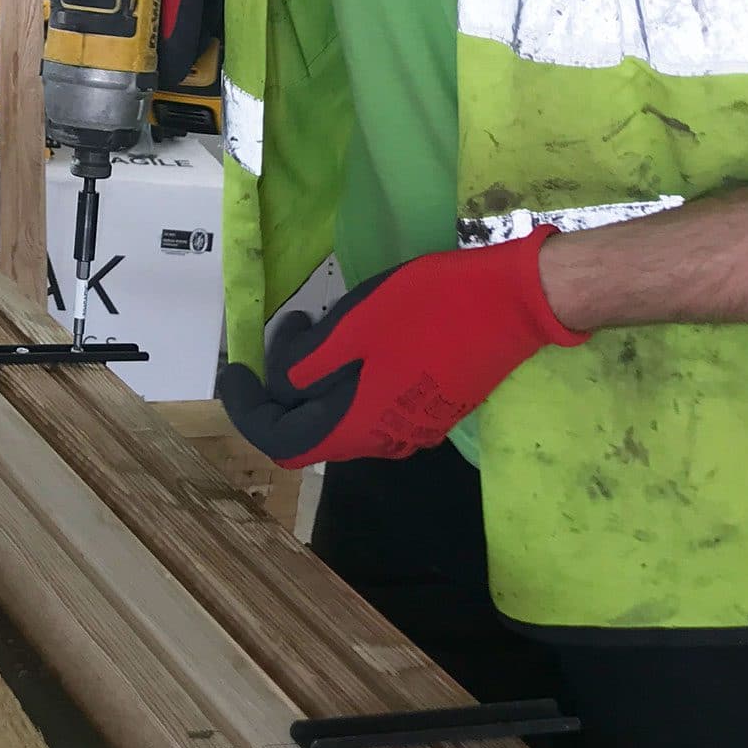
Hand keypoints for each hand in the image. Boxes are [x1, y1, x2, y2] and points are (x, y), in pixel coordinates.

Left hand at [215, 231, 584, 465]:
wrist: (514, 304)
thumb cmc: (430, 307)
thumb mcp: (356, 325)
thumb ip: (310, 364)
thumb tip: (280, 387)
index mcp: (359, 424)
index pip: (282, 443)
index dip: (247, 411)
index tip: (234, 370)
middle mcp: (384, 439)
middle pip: (310, 433)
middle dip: (279, 392)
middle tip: (279, 335)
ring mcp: (413, 427)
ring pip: (341, 419)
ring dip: (313, 384)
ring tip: (312, 328)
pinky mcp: (433, 408)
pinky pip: (371, 408)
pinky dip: (345, 382)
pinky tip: (350, 341)